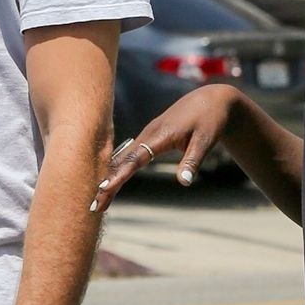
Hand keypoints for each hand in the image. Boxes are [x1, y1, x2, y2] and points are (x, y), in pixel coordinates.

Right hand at [89, 87, 238, 213]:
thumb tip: (184, 183)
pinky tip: (109, 184)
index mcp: (160, 134)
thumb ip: (193, 161)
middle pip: (122, 162)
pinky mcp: (148, 139)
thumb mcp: (206, 140)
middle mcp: (148, 134)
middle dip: (107, 183)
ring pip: (122, 160)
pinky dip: (117, 171)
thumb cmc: (210, 119)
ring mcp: (146, 136)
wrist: (211, 99)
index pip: (136, 158)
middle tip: (94, 205)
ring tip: (97, 202)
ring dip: (108, 179)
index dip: (120, 174)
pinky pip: (128, 157)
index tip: (105, 188)